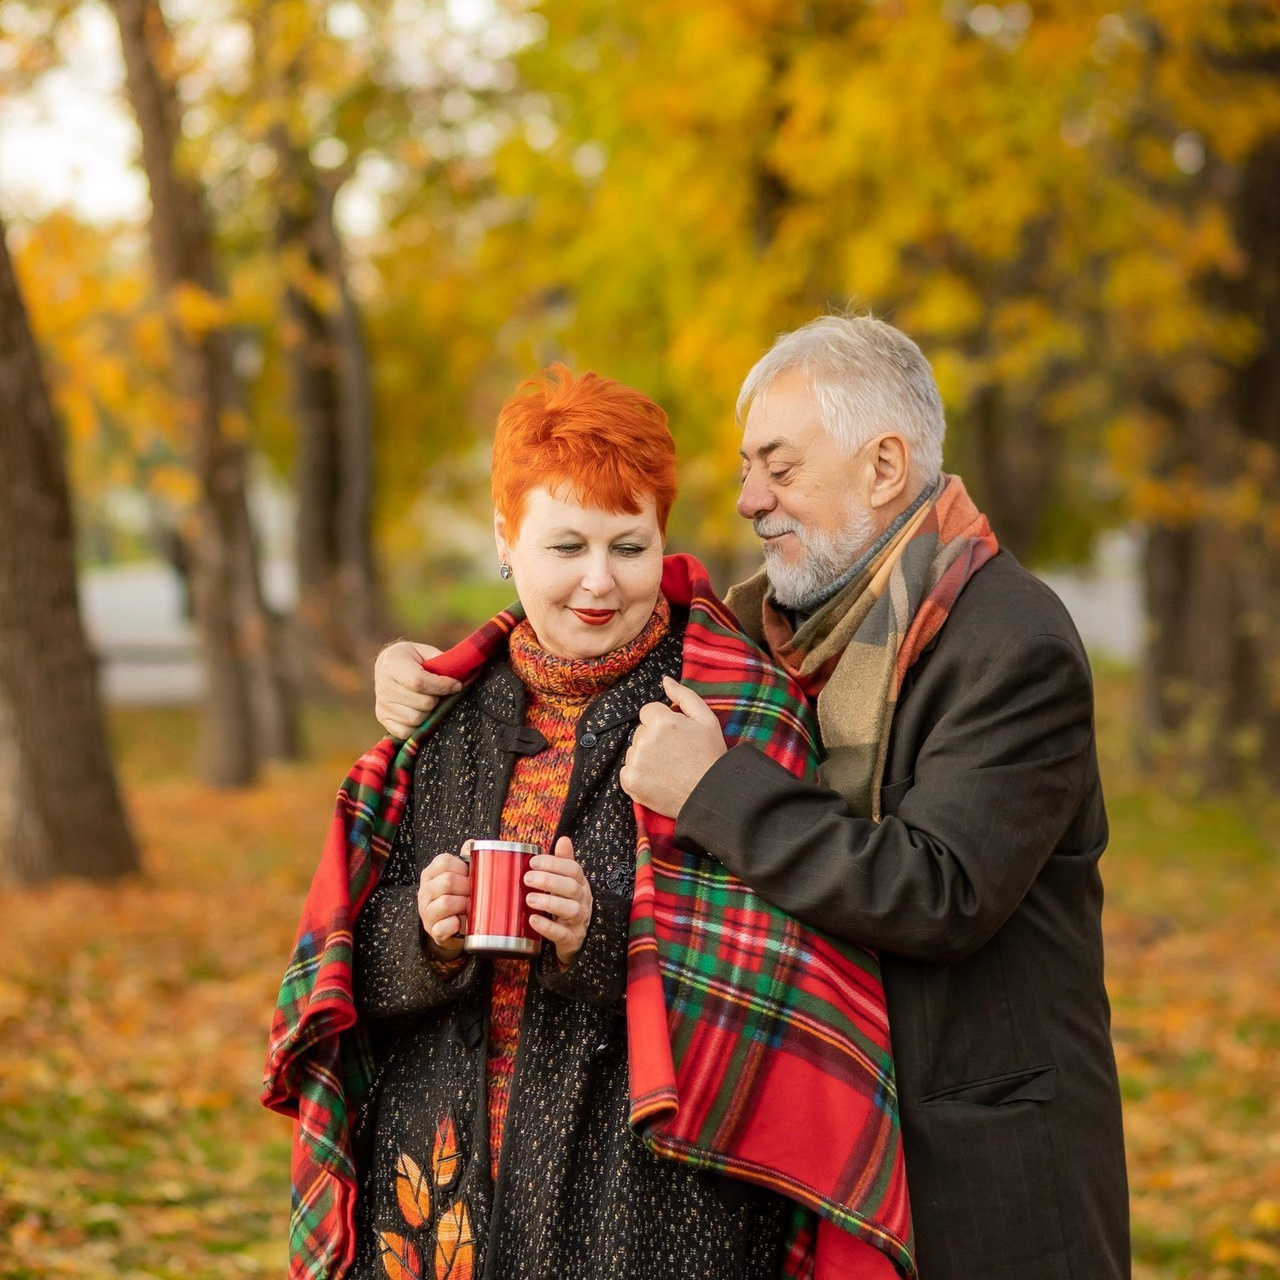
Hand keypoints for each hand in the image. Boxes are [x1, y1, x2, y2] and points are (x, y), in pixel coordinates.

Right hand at [375, 640, 459, 738]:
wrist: (388, 664)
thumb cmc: (413, 658)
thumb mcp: (426, 651)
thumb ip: (441, 662)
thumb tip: (459, 681)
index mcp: (393, 663)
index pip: (419, 682)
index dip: (442, 686)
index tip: (456, 685)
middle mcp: (383, 684)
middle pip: (422, 703)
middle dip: (438, 699)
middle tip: (440, 693)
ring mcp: (382, 703)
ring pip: (416, 719)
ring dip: (429, 713)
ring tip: (429, 701)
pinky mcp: (382, 717)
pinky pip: (405, 732)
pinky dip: (417, 726)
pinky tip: (421, 712)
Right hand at [417, 849, 471, 959]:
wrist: (455, 928)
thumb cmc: (460, 897)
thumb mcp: (462, 876)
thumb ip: (467, 859)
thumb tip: (471, 843)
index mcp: (431, 874)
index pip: (444, 861)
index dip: (463, 868)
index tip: (471, 876)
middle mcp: (424, 891)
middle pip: (447, 881)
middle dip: (467, 887)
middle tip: (474, 893)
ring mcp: (426, 912)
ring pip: (446, 903)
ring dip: (464, 905)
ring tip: (470, 907)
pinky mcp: (433, 931)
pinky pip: (442, 927)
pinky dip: (454, 925)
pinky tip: (459, 922)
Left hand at [524, 836, 592, 966]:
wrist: (576, 940)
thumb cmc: (567, 905)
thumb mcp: (567, 883)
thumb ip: (563, 862)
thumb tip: (564, 839)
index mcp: (580, 885)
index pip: (573, 869)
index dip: (554, 864)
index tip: (533, 862)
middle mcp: (583, 901)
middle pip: (572, 888)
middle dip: (549, 880)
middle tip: (527, 878)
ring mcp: (579, 922)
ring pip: (571, 910)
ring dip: (550, 902)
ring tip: (529, 899)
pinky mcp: (572, 940)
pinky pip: (563, 934)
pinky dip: (548, 927)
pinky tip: (533, 920)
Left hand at [620, 676, 727, 817]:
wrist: (710, 795)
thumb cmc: (711, 756)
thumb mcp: (706, 720)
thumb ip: (684, 695)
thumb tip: (665, 679)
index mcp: (662, 721)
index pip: (649, 711)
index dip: (664, 722)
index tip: (677, 736)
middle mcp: (645, 740)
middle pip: (640, 730)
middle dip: (653, 738)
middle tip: (675, 754)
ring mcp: (635, 762)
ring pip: (633, 750)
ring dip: (645, 756)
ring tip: (669, 768)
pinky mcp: (630, 782)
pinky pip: (627, 770)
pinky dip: (638, 774)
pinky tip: (658, 779)